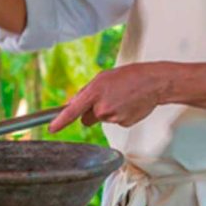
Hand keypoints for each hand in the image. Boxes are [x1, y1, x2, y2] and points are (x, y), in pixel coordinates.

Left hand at [49, 62, 167, 132]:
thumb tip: (73, 103)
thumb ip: (86, 92)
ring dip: (108, 111)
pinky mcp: (124, 124)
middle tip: (106, 98)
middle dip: (92, 112)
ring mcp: (114, 117)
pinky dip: (119, 114)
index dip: (60, 121)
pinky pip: (115, 121)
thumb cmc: (129, 76)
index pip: (72, 111)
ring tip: (121, 98)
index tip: (52, 128)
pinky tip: (128, 104)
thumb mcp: (102, 78)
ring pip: (102, 119)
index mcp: (94, 93)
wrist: (154, 82)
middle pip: (87, 118)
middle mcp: (102, 107)